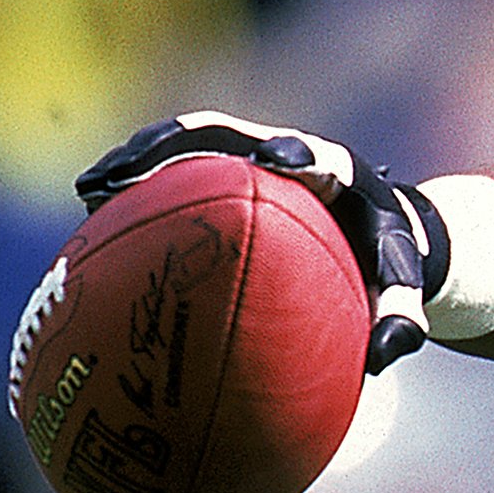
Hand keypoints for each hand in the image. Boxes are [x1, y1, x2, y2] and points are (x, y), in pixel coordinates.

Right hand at [77, 112, 449, 372]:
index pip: (316, 155)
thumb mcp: (403, 290)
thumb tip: (384, 359)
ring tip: (90, 192)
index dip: (294, 152)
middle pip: (226, 134)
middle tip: (132, 174)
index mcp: (339, 173)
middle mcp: (286, 152)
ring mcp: (248, 155)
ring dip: (137, 160)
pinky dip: (135, 189)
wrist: (377, 228)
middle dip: (177, 146)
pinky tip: (91, 223)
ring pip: (186, 145)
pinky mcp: (223, 168)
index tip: (270, 159)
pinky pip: (175, 172)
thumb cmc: (387, 262)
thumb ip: (401, 318)